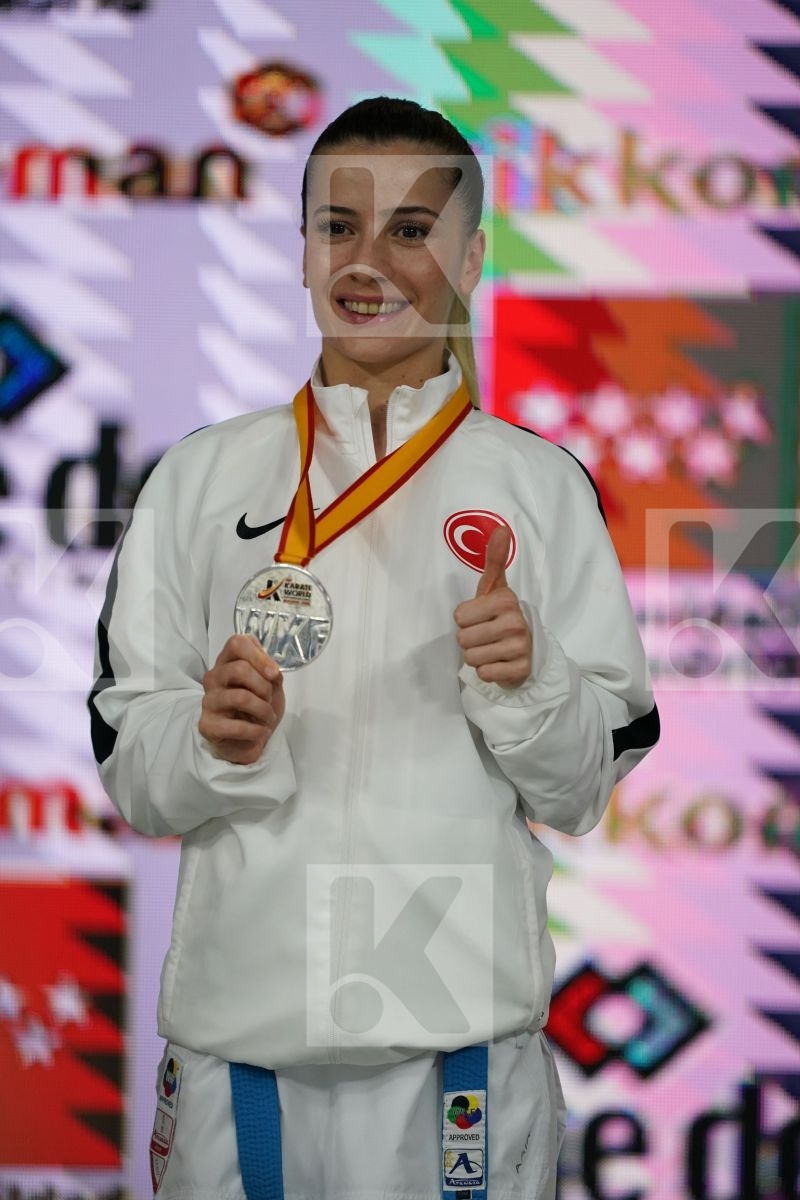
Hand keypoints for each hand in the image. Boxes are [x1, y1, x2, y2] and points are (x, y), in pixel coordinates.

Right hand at [199, 634, 284, 764]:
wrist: (251, 739)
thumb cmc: (259, 706)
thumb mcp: (271, 684)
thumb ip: (271, 672)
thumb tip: (271, 671)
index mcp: (228, 662)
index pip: (237, 643)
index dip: (259, 656)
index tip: (274, 674)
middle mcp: (214, 678)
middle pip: (239, 669)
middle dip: (264, 687)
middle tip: (269, 700)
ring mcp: (208, 701)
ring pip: (240, 697)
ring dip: (263, 710)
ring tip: (267, 718)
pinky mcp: (207, 725)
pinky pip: (236, 726)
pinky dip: (256, 731)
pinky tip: (260, 732)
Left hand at [454, 526, 532, 687]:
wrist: (527, 650)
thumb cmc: (501, 615)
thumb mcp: (495, 588)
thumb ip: (495, 559)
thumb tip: (501, 528)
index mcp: (507, 601)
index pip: (459, 616)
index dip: (465, 619)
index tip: (481, 617)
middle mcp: (516, 623)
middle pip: (463, 639)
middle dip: (470, 639)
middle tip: (486, 635)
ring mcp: (520, 648)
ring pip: (471, 657)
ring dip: (477, 655)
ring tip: (491, 648)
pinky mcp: (520, 670)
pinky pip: (484, 673)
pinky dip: (487, 671)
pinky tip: (499, 662)